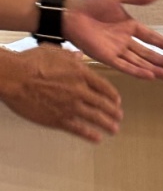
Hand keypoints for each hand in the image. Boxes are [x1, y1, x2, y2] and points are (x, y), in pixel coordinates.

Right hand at [0, 46, 122, 142]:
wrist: (14, 78)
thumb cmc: (29, 63)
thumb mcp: (53, 51)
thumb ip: (70, 56)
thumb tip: (79, 55)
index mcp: (81, 73)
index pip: (104, 87)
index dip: (113, 96)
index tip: (117, 101)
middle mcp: (80, 91)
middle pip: (104, 104)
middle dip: (114, 112)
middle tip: (119, 117)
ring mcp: (71, 106)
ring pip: (96, 118)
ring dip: (107, 125)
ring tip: (114, 129)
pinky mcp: (59, 119)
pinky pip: (79, 129)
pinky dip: (90, 135)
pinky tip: (97, 138)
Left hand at [63, 0, 162, 80]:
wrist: (67, 11)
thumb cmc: (87, 0)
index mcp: (128, 24)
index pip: (149, 36)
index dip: (162, 43)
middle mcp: (123, 39)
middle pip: (147, 53)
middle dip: (162, 61)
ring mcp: (115, 49)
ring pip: (139, 63)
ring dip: (153, 69)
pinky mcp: (106, 57)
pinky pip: (124, 66)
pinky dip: (137, 72)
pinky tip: (150, 76)